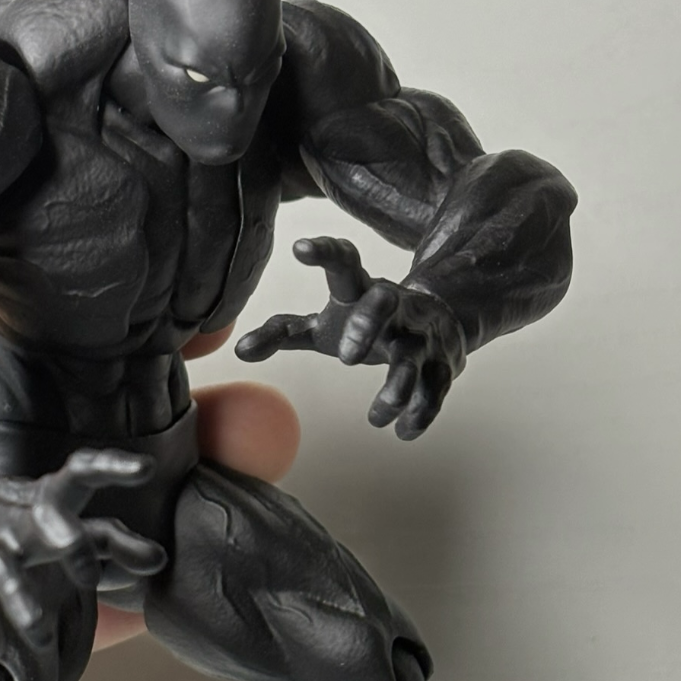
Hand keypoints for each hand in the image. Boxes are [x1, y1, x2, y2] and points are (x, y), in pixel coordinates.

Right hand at [0, 450, 166, 659]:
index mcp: (45, 498)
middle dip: (67, 540)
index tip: (145, 468)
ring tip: (42, 641)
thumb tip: (161, 562)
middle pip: (45, 518)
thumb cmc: (13, 523)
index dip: (111, 467)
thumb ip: (109, 542)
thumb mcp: (57, 524)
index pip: (82, 473)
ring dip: (22, 603)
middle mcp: (16, 515)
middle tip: (87, 575)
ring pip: (4, 568)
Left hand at [236, 236, 467, 438]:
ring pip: (411, 356)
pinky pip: (434, 389)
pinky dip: (420, 413)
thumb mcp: (323, 325)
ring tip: (375, 418)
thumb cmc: (364, 323)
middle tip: (347, 358)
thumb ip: (283, 333)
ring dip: (396, 386)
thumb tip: (238, 351)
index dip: (324, 253)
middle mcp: (392, 307)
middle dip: (367, 324)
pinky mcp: (441, 364)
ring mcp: (419, 335)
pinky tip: (403, 433)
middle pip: (383, 303)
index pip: (344, 263)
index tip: (299, 248)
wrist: (438, 322)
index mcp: (359, 292)